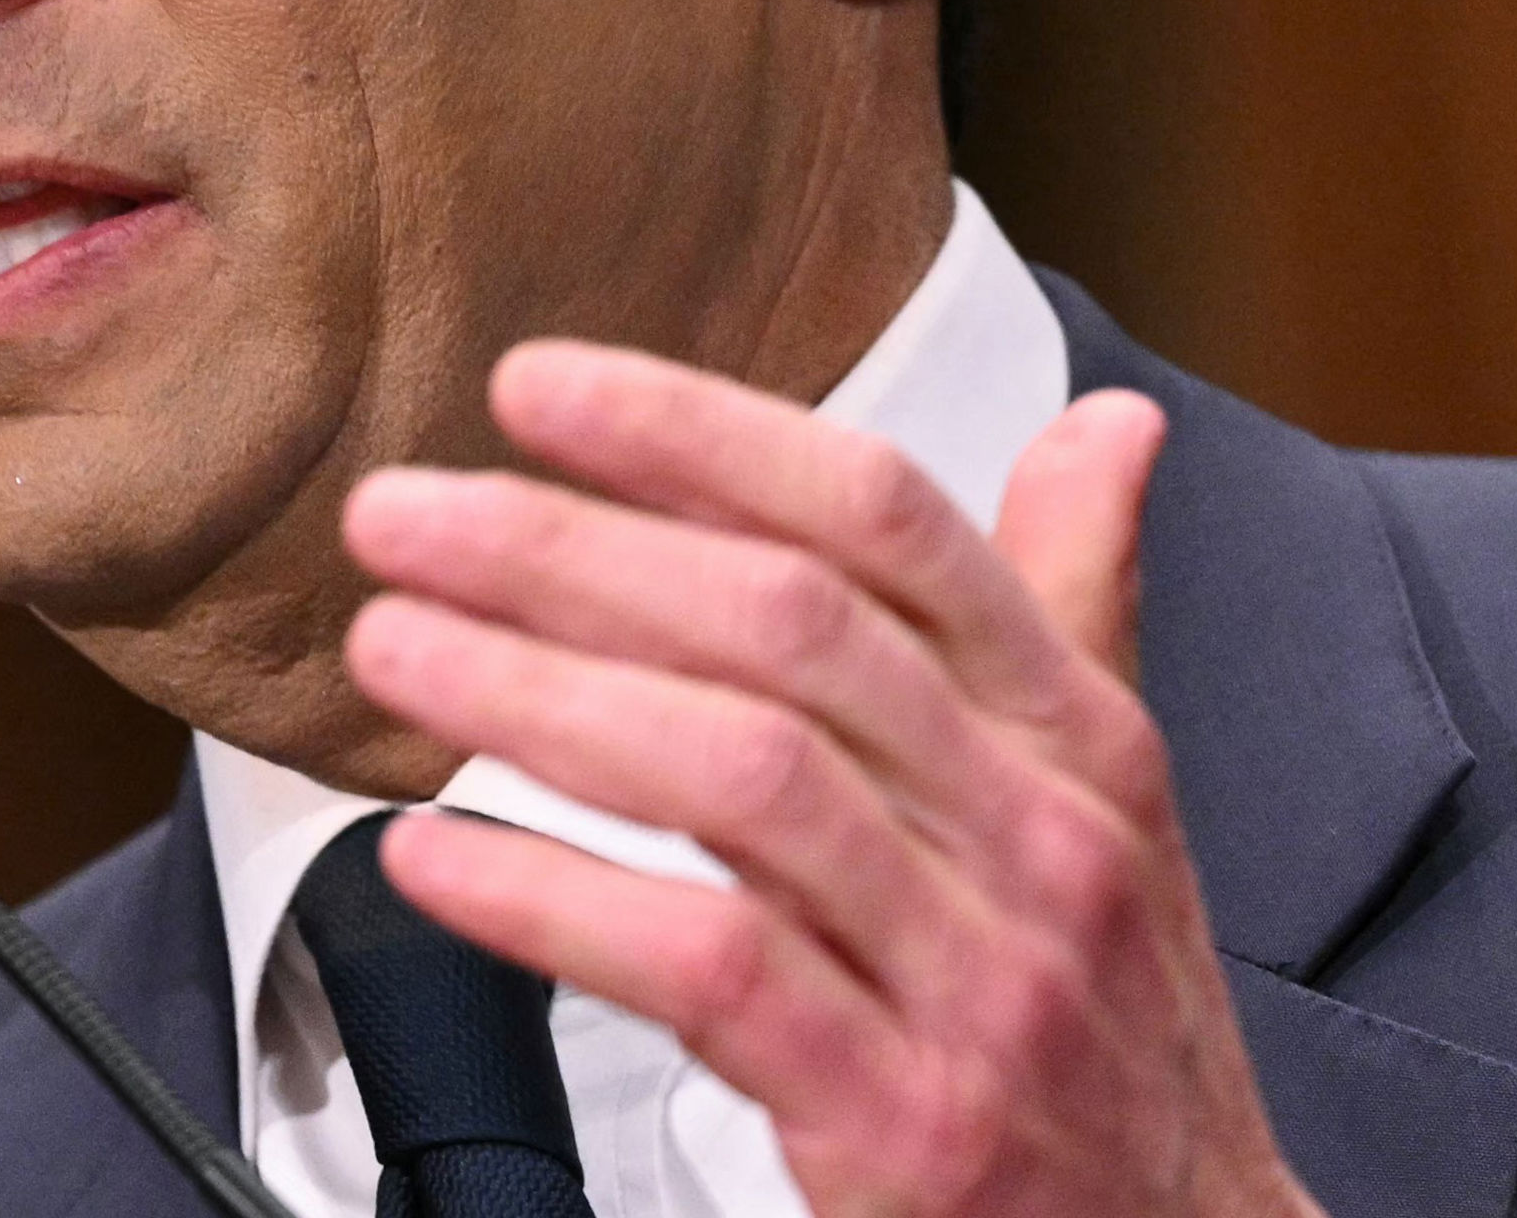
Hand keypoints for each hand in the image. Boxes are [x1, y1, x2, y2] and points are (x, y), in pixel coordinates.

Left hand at [337, 345, 1315, 1217]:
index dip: (703, 436)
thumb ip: (1077, 604)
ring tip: (396, 648)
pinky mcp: (905, 1125)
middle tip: (407, 514)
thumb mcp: (1120, 809)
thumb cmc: (1120, 1034)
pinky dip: (553, 902)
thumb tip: (1105, 421)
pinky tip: (439, 858)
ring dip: (536, 694)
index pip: (886, 524)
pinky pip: (707, 971)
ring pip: (740, 777)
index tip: (542, 390)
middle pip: (786, 627)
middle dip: (571, 547)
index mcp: (1079, 737)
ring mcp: (978, 983)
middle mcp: (1040, 837)